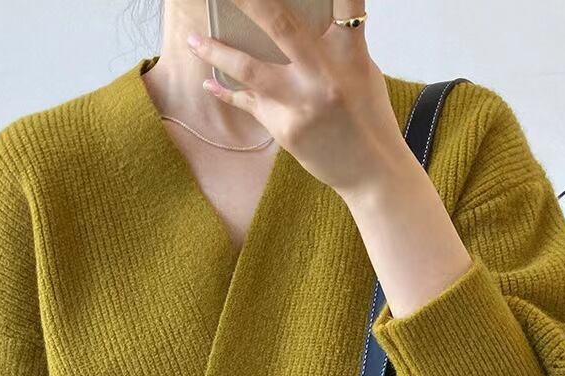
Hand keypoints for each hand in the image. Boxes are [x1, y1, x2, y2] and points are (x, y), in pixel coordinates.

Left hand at [186, 0, 407, 198]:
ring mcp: (302, 103)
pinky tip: (209, 82)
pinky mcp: (286, 128)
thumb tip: (302, 21)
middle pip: (280, 25)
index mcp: (351, 52)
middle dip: (247, 2)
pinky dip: (228, 92)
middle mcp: (325, 74)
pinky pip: (249, 103)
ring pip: (250, 69)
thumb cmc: (367, 117)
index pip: (344, 2)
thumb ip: (333, 46)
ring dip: (216, 52)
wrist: (371, 170)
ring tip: (193, 41)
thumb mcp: (361, 70)